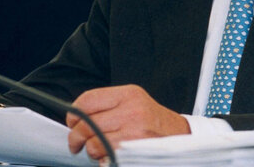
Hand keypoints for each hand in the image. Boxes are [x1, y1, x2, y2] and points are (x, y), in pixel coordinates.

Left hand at [66, 85, 190, 161]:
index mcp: (129, 94)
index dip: (73, 114)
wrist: (181, 137)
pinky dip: (102, 160)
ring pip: (94, 143)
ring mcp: (135, 132)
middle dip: (76, 137)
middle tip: (76, 144)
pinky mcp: (135, 150)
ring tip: (98, 150)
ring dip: (91, 151)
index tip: (72, 123)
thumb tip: (75, 117)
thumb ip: (107, 105)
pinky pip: (105, 157)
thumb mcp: (133, 102)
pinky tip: (109, 156)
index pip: (87, 100)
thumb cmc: (151, 121)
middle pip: (87, 124)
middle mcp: (132, 110)